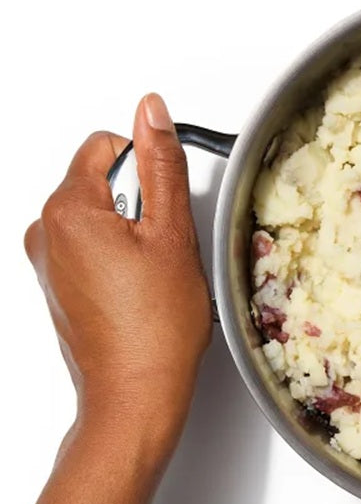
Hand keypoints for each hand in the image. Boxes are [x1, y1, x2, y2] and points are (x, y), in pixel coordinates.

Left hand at [24, 94, 211, 457]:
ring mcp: (47, 261)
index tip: (165, 205)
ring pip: (101, 213)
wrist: (134, 393)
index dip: (147, 167)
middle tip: (162, 246)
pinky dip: (119, 254)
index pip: (107, 145)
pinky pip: (92, 244)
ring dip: (132, 230)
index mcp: (67, 211)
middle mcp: (45, 232)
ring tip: (153, 271)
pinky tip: (140, 286)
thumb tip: (150, 111)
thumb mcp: (172, 232)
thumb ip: (161, 163)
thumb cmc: (154, 326)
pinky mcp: (57, 284)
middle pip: (103, 179)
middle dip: (140, 202)